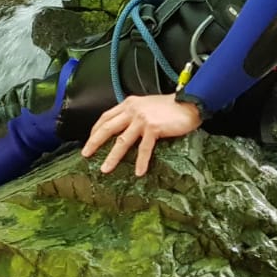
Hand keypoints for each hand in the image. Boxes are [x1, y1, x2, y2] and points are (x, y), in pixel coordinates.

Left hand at [80, 95, 203, 177]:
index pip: (106, 117)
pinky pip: (144, 148)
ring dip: (112, 157)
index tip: (89, 140)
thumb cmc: (170, 107)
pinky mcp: (153, 128)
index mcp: (128, 104)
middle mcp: (132, 110)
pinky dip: (141, 161)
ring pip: (122, 141)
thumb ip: (134, 113)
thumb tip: (124, 128)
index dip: (95, 130)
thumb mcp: (146, 105)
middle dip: (94, 142)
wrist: (190, 103)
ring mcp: (142, 119)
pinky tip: (139, 172)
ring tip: (105, 169)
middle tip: (86, 154)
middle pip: (107, 128)